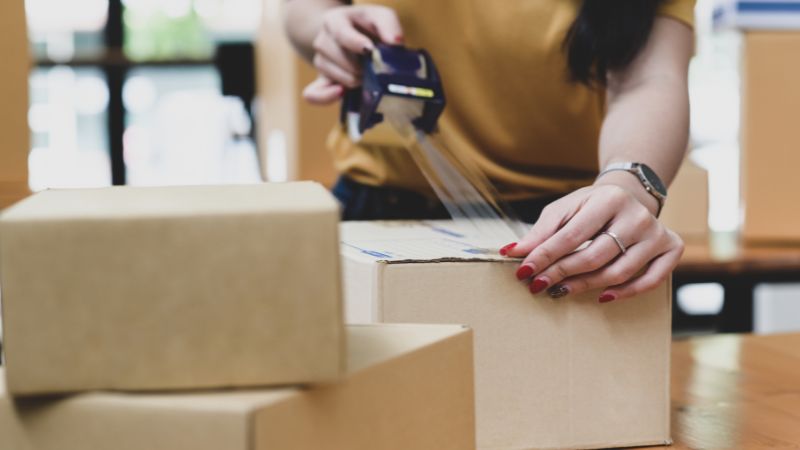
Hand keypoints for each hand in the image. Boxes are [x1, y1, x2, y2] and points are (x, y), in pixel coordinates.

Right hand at [303, 5, 403, 104]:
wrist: (355, 37)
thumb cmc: (369, 27)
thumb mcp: (382, 17)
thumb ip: (389, 26)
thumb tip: (395, 42)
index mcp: (334, 21)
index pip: (340, 33)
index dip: (355, 42)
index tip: (369, 49)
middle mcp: (322, 40)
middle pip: (336, 56)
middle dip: (358, 65)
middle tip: (373, 67)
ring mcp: (320, 61)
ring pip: (330, 75)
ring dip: (352, 79)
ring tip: (365, 76)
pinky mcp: (320, 80)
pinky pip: (313, 94)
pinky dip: (325, 97)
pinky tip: (342, 92)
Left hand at [502, 178, 683, 302]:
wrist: (629, 194)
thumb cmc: (589, 206)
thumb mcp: (564, 209)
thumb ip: (541, 232)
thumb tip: (511, 252)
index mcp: (608, 199)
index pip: (572, 235)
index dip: (545, 256)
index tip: (523, 271)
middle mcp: (637, 216)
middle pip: (595, 256)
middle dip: (561, 273)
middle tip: (537, 286)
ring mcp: (657, 233)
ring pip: (619, 272)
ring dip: (585, 286)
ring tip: (560, 291)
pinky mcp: (671, 248)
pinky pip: (651, 280)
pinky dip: (626, 292)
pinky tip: (602, 297)